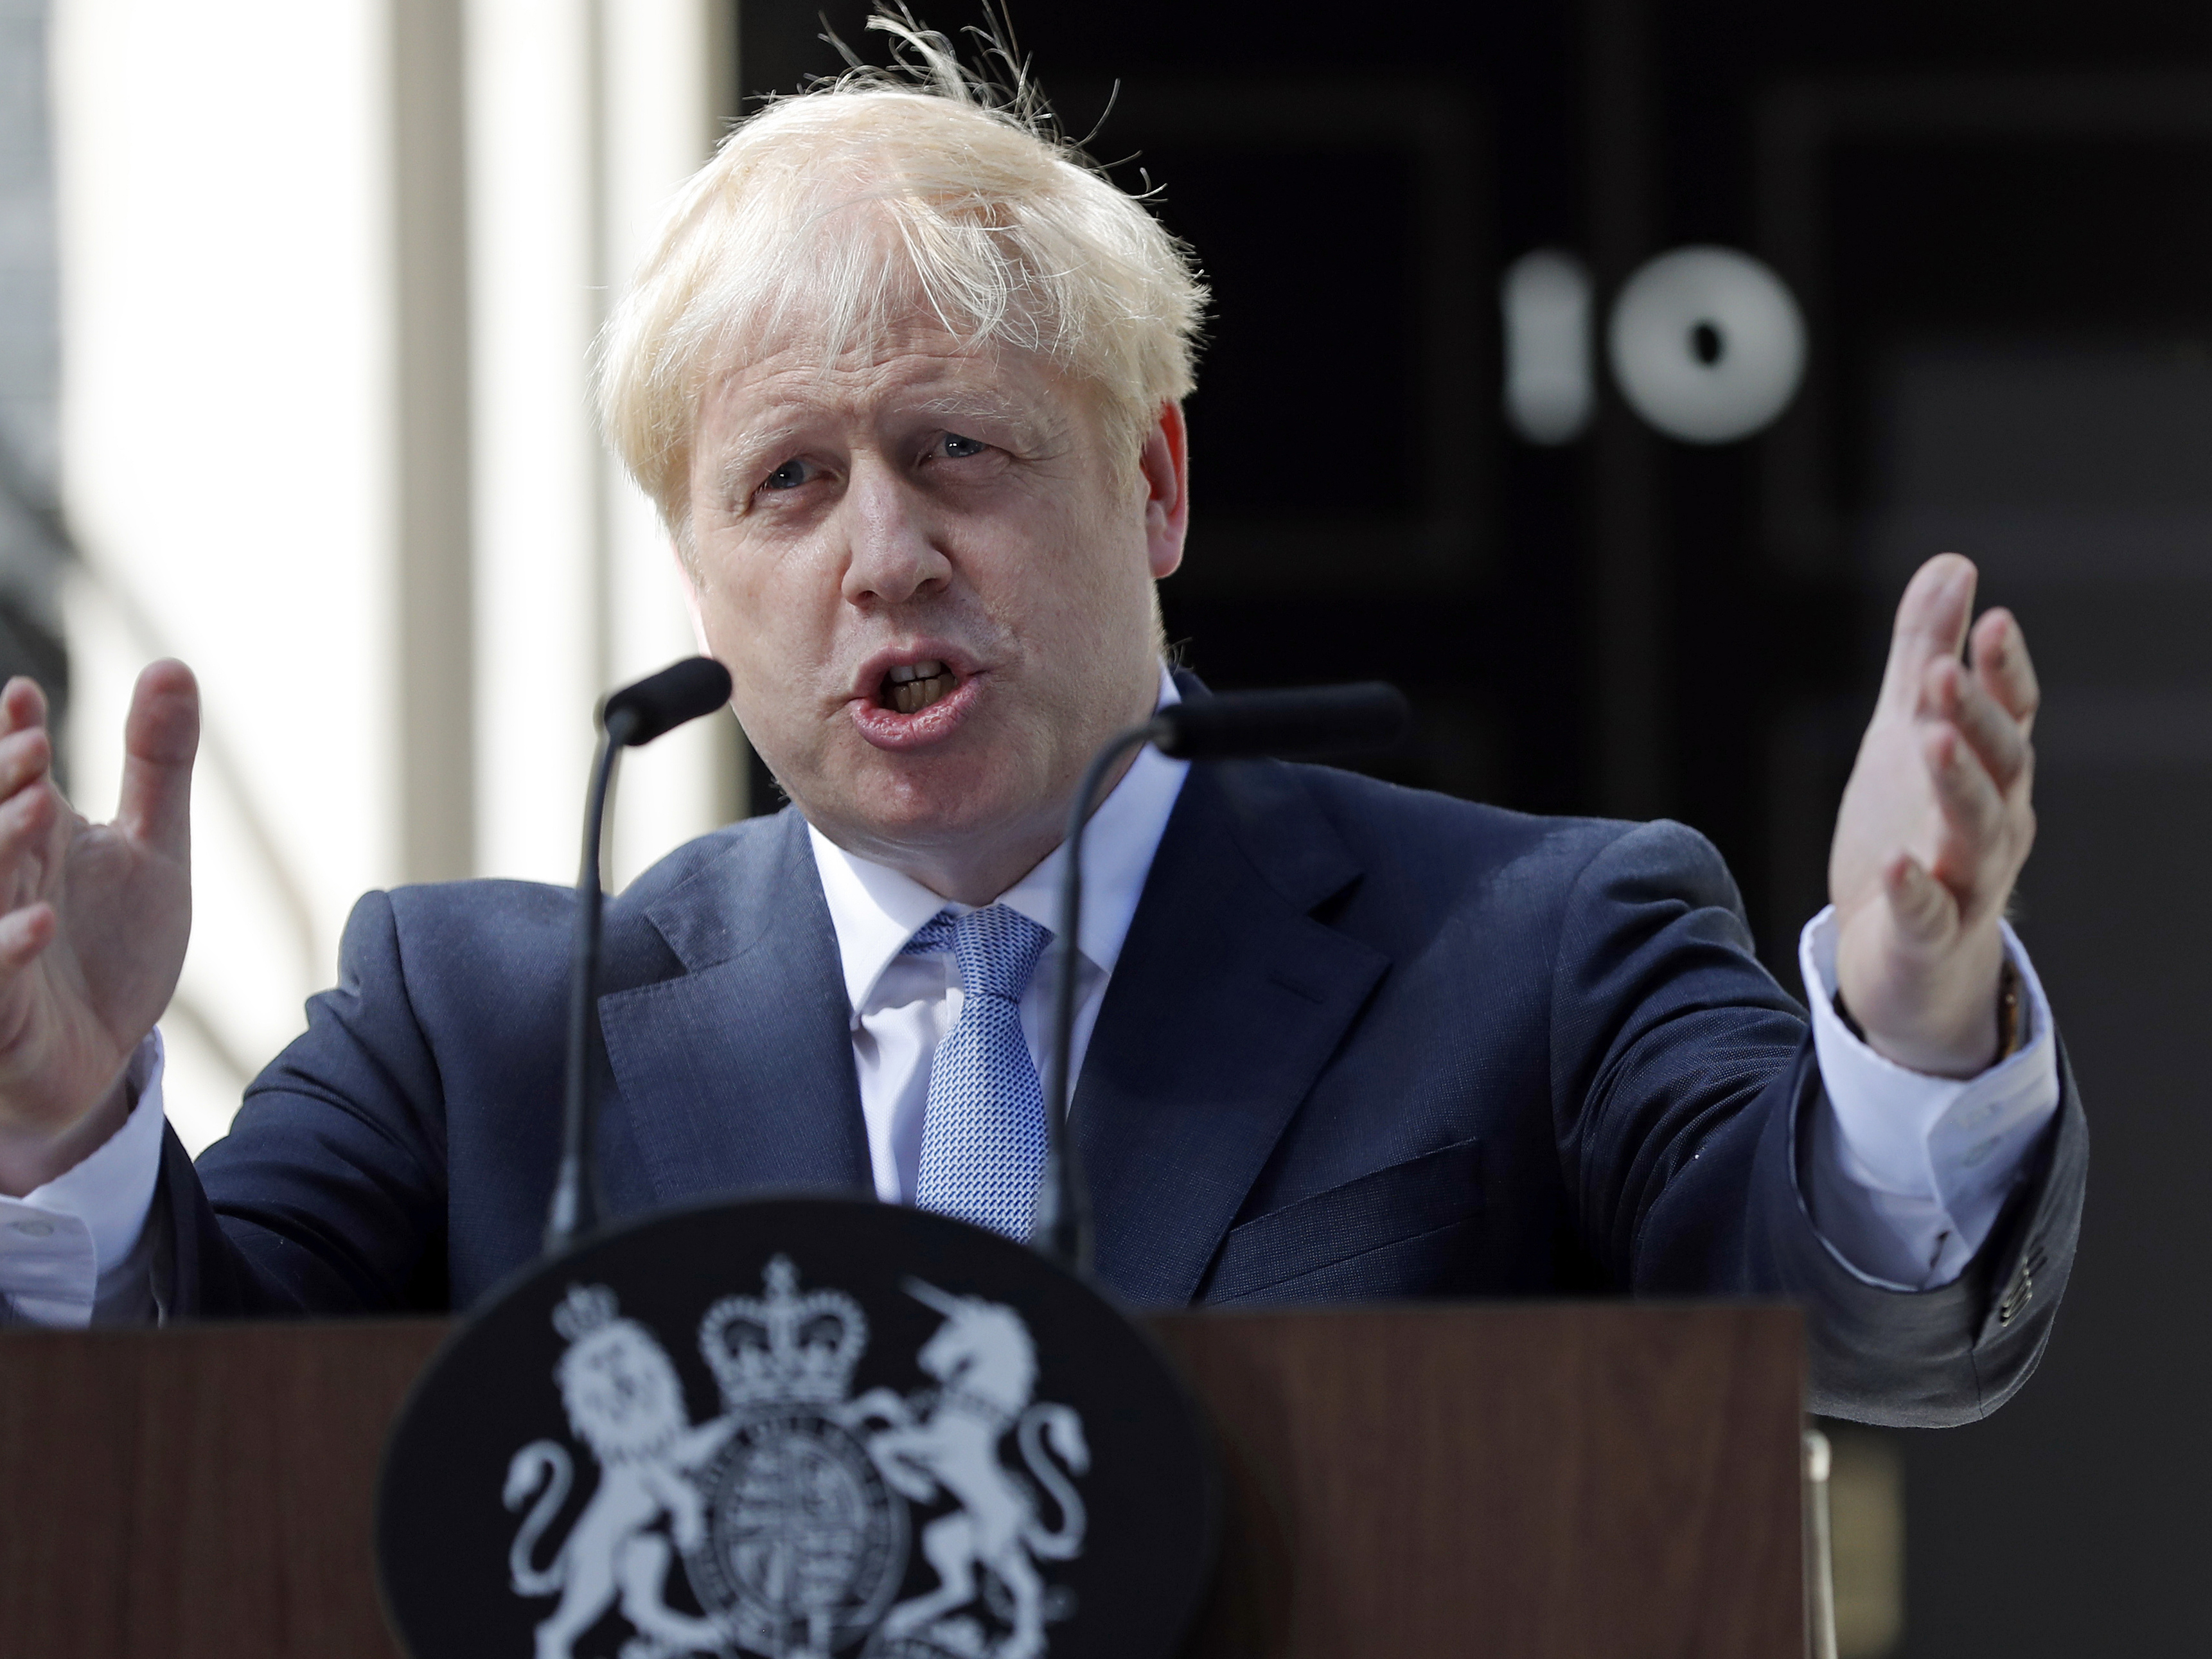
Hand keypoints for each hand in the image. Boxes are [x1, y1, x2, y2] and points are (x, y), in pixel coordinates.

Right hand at [0, 663, 197, 1193]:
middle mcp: (4, 884)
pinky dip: (6, 947)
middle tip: (29, 747)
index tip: (25, 695)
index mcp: (31, 839)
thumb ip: (156, 762)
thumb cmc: (113, 945)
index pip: (9, 779)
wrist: (106, 1052)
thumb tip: (171, 663)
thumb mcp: (152, 847)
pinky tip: (38, 921)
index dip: (10, 738)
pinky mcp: (3, 1011)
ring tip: (37, 806)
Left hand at [1830, 555, 2037, 1076]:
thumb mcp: (1910, 735)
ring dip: (1958, 784)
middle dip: (1976, 718)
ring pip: (1976, 832)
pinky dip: (1916, 889)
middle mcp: (1994, 824)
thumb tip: (1953, 565)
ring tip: (1930, 739)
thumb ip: (1925, 654)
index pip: (2009, 714)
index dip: (2003, 670)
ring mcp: (1968, 883)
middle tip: (1942, 671)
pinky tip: (1898, 864)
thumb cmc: (1914, 833)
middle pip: (1999, 765)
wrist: (1907, 962)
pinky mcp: (1930, 936)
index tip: (1991, 618)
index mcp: (1992, 774)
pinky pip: (1930, 913)